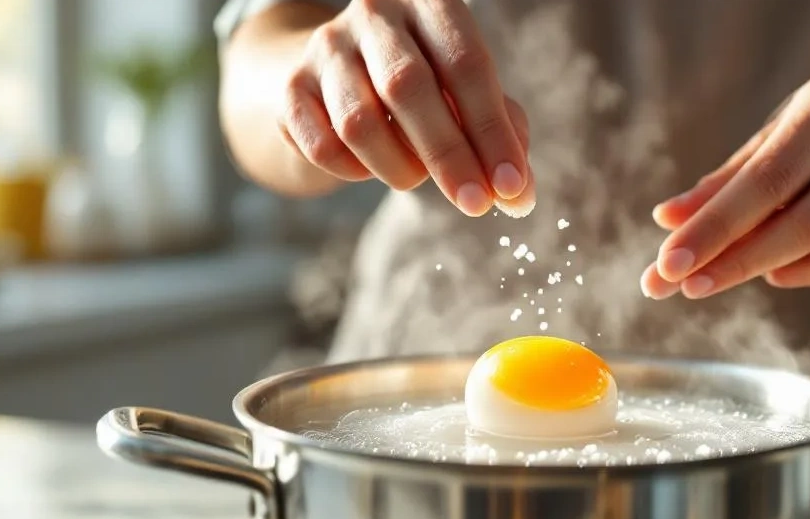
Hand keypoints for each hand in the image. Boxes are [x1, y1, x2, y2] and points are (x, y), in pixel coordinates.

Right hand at [279, 0, 533, 215]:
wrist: (341, 73)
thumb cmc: (427, 85)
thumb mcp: (469, 94)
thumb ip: (502, 134)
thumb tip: (518, 197)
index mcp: (430, 2)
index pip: (466, 64)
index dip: (491, 132)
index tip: (511, 188)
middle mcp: (374, 12)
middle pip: (408, 88)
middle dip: (448, 156)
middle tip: (475, 206)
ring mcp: (326, 46)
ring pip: (359, 123)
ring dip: (399, 167)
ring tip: (416, 176)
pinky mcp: (291, 86)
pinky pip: (323, 146)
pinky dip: (354, 172)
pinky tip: (371, 167)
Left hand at [642, 69, 809, 297]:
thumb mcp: (782, 133)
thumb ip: (728, 178)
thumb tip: (668, 219)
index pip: (764, 178)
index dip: (713, 226)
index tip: (667, 262)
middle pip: (796, 217)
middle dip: (730, 258)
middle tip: (676, 285)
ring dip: (761, 269)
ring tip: (712, 280)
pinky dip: (808, 273)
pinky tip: (774, 274)